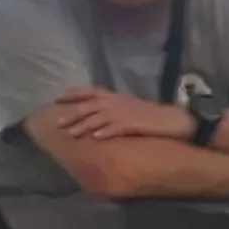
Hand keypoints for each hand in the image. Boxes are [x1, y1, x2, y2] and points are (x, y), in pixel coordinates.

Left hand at [41, 87, 189, 143]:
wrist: (171, 119)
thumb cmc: (146, 115)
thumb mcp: (125, 107)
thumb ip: (107, 109)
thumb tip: (87, 116)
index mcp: (114, 97)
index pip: (89, 91)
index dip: (72, 94)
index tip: (56, 98)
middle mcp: (116, 103)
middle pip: (90, 106)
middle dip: (73, 114)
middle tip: (57, 124)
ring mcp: (125, 113)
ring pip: (100, 117)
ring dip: (84, 125)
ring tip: (72, 134)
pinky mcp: (134, 124)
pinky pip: (118, 128)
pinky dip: (106, 131)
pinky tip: (96, 137)